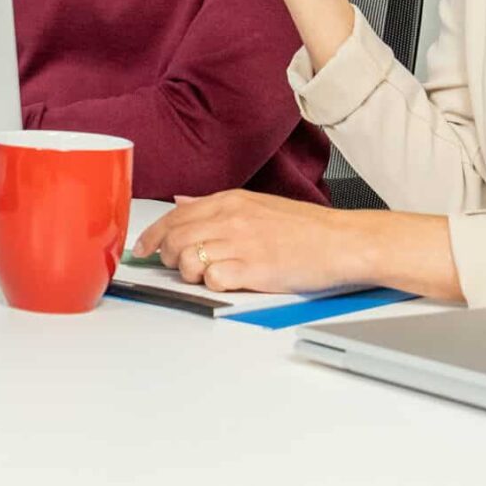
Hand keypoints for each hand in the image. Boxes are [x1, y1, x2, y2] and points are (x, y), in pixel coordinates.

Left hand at [131, 190, 365, 292]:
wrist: (343, 242)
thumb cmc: (307, 228)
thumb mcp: (257, 204)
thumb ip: (216, 204)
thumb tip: (182, 201)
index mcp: (230, 200)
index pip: (174, 216)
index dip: (152, 235)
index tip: (142, 249)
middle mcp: (230, 218)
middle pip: (175, 239)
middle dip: (168, 257)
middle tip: (179, 266)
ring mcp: (240, 243)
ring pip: (187, 260)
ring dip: (190, 272)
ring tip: (210, 274)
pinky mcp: (252, 269)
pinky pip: (212, 279)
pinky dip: (213, 284)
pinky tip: (229, 281)